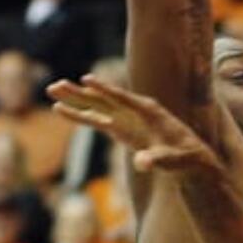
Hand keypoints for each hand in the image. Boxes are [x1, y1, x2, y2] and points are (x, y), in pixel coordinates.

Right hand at [47, 76, 221, 177]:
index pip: (123, 98)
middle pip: (103, 99)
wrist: (191, 159)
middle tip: (55, 85)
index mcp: (149, 111)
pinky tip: (63, 109)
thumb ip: (158, 159)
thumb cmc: (186, 158)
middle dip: (79, 93)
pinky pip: (97, 120)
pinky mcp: (122, 129)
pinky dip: (81, 115)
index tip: (86, 80)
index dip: (105, 90)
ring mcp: (127, 119)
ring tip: (51, 90)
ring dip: (75, 99)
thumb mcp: (174, 160)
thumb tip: (141, 163)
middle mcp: (135, 111)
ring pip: (96, 106)